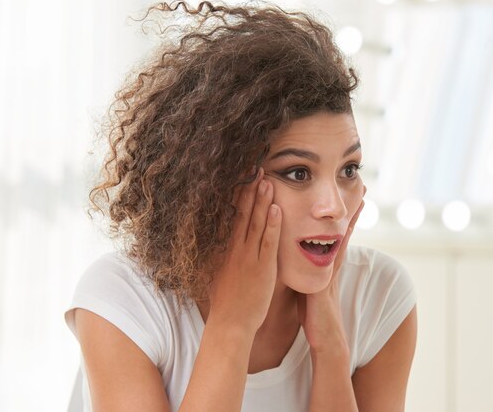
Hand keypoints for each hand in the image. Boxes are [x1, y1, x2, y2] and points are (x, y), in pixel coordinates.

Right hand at [207, 169, 281, 333]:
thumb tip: (217, 241)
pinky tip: (275, 209)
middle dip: (248, 189)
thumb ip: (220, 255)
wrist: (230, 324)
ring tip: (265, 179)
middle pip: (241, 213)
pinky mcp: (262, 268)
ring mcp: (248, 258)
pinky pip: (267, 243)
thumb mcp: (217, 273)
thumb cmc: (226, 302)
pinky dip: (271, 225)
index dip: (235, 194)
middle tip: (253, 167)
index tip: (240, 176)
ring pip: (254, 224)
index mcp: (225, 249)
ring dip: (260, 201)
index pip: (229, 215)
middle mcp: (234, 249)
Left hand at [297, 195, 364, 353]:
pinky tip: (343, 229)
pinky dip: (339, 242)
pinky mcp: (327, 282)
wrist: (325, 339)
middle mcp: (332, 265)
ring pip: (341, 241)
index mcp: (326, 265)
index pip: (336, 235)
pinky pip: (332, 257)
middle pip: (344, 232)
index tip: (352, 197)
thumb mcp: (311, 288)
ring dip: (351, 221)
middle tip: (363, 189)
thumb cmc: (314, 314)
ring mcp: (332, 272)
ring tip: (361, 199)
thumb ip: (309, 272)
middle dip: (353, 211)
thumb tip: (302, 259)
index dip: (343, 217)